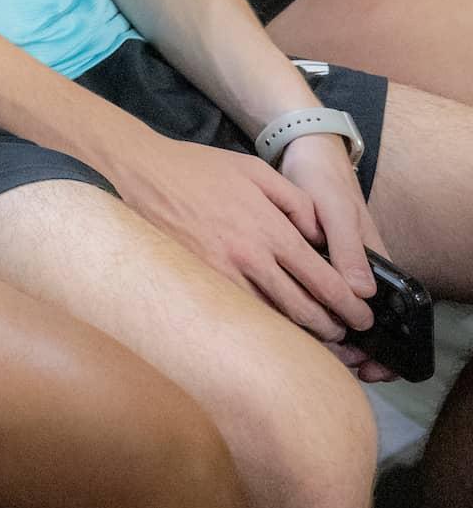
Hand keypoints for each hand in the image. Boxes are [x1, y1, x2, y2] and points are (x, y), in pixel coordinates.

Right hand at [108, 130, 374, 345]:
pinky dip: (264, 327)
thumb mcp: (256, 170)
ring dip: (302, 333)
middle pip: (303, 307)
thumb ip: (296, 202)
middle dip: (332, 326)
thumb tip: (320, 235)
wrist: (143, 171)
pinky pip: (239, 312)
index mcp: (270, 229)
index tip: (362, 316)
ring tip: (320, 339)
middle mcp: (250, 256)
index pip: (322, 278)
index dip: (348, 304)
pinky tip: (275, 332)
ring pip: (272, 316)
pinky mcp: (199, 280)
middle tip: (347, 335)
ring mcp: (223, 272)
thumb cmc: (200, 168)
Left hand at [280, 132, 397, 381]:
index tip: (370, 367)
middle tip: (340, 368)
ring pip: (338, 315)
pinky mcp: (310, 263)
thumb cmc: (324, 182)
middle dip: (358, 351)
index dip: (383, 345)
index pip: (390, 315)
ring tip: (319, 355)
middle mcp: (356, 270)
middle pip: (365, 323)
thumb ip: (347, 249)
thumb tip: (360, 294)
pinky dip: (308, 316)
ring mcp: (334, 268)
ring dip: (332, 339)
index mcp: (372, 263)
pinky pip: (314, 298)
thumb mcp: (334, 212)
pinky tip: (292, 328)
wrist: (301, 154)